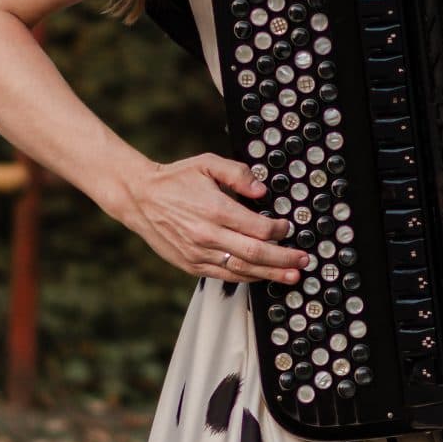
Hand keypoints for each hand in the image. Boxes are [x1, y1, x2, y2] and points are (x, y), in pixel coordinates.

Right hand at [121, 153, 308, 283]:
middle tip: (302, 261)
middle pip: (256, 253)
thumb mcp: (207, 163)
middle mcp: (208, 235)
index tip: (288, 227)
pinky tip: (262, 277)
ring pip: (243, 269)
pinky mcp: (191, 265)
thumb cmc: (175, 180)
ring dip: (270, 274)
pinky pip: (225, 276)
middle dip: (284, 259)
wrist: (140, 199)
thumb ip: (237, 173)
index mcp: (215, 209)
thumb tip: (262, 190)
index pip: (258, 228)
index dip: (279, 230)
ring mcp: (199, 254)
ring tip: (291, 276)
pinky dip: (247, 277)